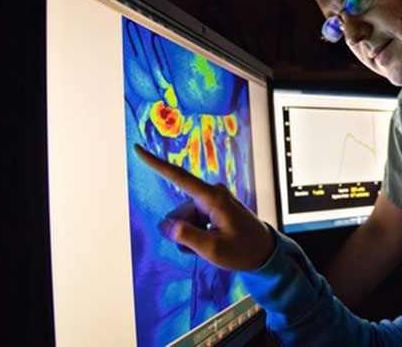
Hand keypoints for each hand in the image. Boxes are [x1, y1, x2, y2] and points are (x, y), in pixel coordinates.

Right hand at [134, 144, 274, 270]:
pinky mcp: (212, 206)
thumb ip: (185, 237)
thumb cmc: (243, 250)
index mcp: (213, 198)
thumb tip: (164, 225)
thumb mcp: (213, 249)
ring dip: (191, 236)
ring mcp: (212, 199)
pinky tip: (214, 240)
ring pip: (183, 220)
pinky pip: (192, 221)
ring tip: (214, 243)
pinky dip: (197, 234)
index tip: (137, 148)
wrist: (264, 252)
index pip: (178, 177)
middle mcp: (211, 193)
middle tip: (209, 245)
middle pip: (178, 213)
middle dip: (183, 233)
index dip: (155, 163)